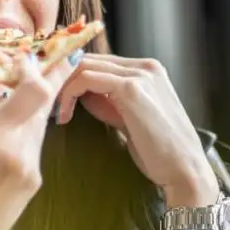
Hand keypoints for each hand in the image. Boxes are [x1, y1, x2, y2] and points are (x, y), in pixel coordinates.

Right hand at [0, 56, 75, 229]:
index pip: (36, 90)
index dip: (35, 70)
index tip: (20, 61)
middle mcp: (17, 151)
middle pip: (43, 103)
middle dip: (37, 83)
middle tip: (26, 69)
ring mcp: (30, 170)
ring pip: (39, 126)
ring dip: (27, 112)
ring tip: (3, 110)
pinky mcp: (34, 185)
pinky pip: (34, 149)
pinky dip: (22, 137)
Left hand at [55, 55, 219, 207]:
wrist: (183, 168)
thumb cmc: (159, 151)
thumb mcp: (129, 120)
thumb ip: (108, 103)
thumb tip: (82, 96)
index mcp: (147, 71)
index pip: (99, 63)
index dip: (71, 78)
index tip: (54, 98)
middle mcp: (144, 66)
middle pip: (89, 60)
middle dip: (62, 80)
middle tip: (46, 104)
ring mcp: (139, 74)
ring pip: (84, 66)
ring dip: (62, 87)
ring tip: (55, 112)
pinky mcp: (131, 88)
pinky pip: (87, 80)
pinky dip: (69, 94)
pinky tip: (65, 116)